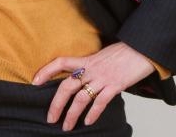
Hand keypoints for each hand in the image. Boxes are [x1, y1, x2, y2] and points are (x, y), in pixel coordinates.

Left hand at [31, 42, 153, 130]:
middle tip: (50, 118)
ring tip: (66, 127)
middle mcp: (91, 68)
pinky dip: (93, 114)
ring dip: (72, 114)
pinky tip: (88, 122)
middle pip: (67, 86)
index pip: (61, 62)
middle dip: (56, 104)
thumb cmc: (121, 52)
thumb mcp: (101, 55)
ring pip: (81, 98)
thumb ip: (90, 66)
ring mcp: (103, 78)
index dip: (46, 70)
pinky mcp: (115, 86)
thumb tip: (81, 77)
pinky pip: (100, 102)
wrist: (141, 49)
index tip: (34, 81)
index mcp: (86, 59)